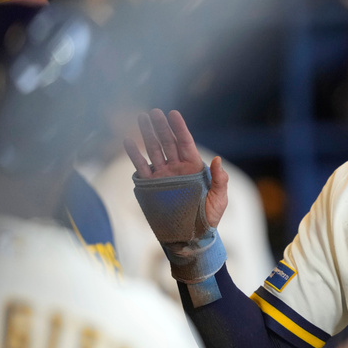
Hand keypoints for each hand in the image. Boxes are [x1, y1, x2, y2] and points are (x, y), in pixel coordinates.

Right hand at [123, 108, 228, 227]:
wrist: (192, 236)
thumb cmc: (209, 217)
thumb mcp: (219, 198)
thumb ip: (219, 180)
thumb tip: (217, 160)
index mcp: (194, 167)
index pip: (185, 142)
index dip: (179, 128)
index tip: (173, 114)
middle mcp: (177, 168)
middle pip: (167, 142)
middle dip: (160, 126)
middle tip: (153, 111)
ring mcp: (163, 175)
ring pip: (154, 150)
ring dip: (147, 135)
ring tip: (140, 118)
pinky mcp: (151, 186)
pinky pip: (141, 167)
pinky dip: (134, 154)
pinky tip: (128, 141)